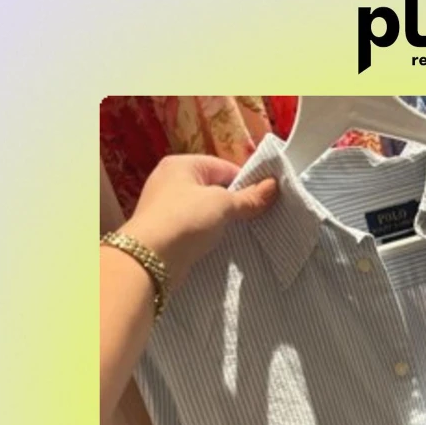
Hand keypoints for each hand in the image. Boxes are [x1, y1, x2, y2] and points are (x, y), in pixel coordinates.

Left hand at [118, 155, 277, 290]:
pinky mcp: (166, 230)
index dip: (247, 182)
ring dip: (222, 221)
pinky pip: (195, 227)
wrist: (150, 259)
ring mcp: (165, 207)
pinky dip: (208, 234)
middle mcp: (170, 181)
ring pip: (205, 210)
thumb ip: (249, 197)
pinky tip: (221, 244)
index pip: (224, 168)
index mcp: (182, 164)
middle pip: (214, 188)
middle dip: (235, 203)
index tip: (265, 200)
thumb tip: (275, 186)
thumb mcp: (223, 204)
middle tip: (257, 217)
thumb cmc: (186, 220)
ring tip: (242, 232)